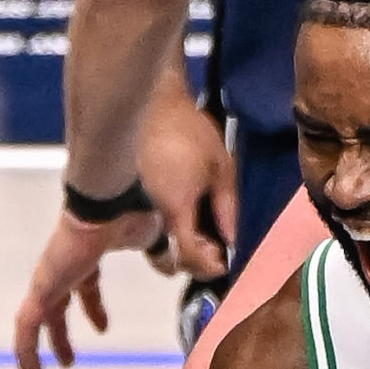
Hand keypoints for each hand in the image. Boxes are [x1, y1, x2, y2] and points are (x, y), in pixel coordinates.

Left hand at [13, 206, 162, 368]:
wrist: (108, 202)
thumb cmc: (128, 211)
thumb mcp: (153, 238)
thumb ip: (162, 254)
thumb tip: (173, 267)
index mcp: (86, 256)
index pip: (86, 286)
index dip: (94, 308)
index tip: (102, 327)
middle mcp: (64, 267)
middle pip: (58, 306)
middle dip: (61, 334)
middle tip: (67, 356)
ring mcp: (50, 277)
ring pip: (37, 319)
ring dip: (36, 348)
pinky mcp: (42, 287)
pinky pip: (27, 325)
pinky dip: (25, 349)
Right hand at [138, 77, 236, 281]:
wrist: (153, 103)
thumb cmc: (188, 130)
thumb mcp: (222, 168)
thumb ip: (227, 207)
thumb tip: (231, 240)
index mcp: (176, 205)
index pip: (188, 253)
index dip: (208, 265)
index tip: (224, 262)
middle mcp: (153, 211)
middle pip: (171, 259)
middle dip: (196, 264)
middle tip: (218, 253)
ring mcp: (142, 205)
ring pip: (160, 247)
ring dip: (182, 253)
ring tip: (205, 240)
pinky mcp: (138, 197)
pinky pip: (155, 227)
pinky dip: (172, 235)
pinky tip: (190, 222)